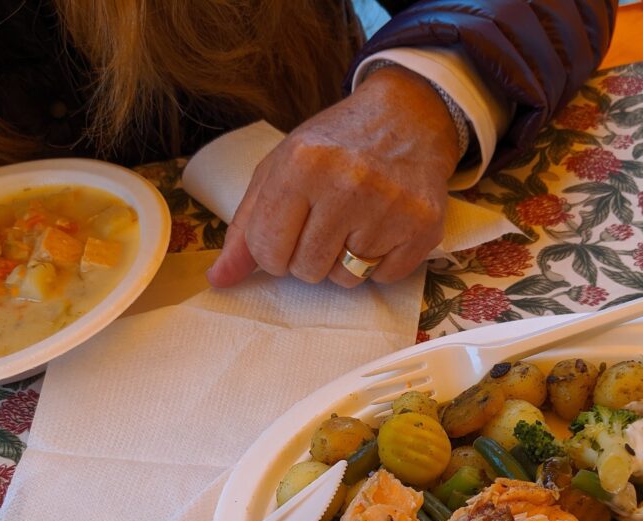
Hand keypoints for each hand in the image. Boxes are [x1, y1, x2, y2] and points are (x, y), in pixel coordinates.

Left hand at [206, 65, 460, 288]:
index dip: (273, 251)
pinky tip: (384, 226)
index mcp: (301, 165)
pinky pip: (384, 278)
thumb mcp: (281, 169)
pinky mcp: (423, 227)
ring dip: (344, 261)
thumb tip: (219, 279)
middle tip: (326, 221)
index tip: (288, 230)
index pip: (267, 251)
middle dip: (309, 256)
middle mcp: (347, 185)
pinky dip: (380, 262)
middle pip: (306, 270)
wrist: (408, 117)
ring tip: (356, 222)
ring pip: (346, 279)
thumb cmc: (335, 146)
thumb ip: (246, 226)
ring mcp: (389, 207)